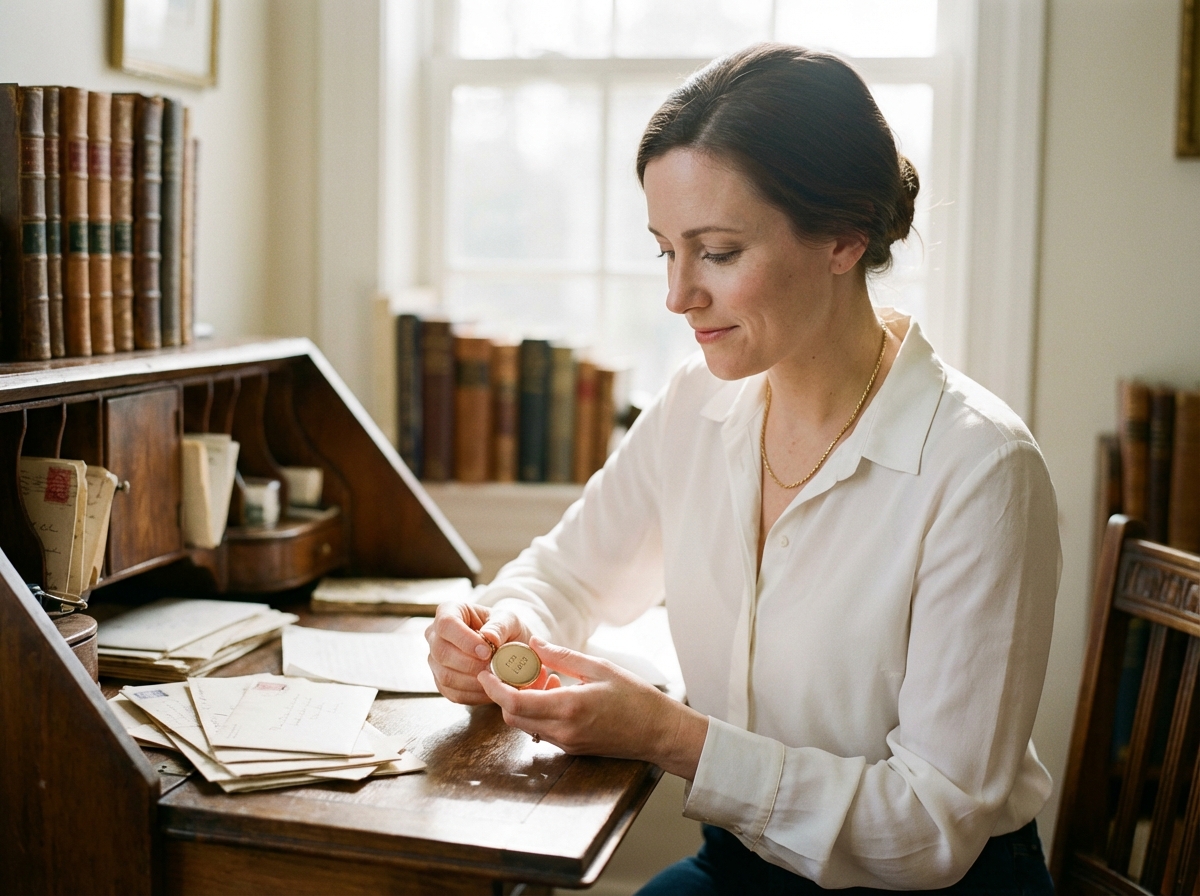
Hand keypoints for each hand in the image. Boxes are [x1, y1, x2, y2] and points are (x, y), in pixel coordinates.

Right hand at [425, 602, 552, 703]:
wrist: (506, 647)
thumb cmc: (504, 628)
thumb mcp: (509, 620)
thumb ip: (500, 626)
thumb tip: (489, 637)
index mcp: (449, 611)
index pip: (446, 624)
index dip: (464, 640)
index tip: (487, 651)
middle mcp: (435, 635)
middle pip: (441, 652)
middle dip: (470, 664)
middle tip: (494, 668)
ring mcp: (435, 660)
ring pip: (445, 675)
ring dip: (473, 681)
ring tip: (495, 679)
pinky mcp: (441, 682)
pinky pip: (452, 693)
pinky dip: (474, 694)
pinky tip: (490, 688)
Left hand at [477, 636, 708, 779]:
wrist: (658, 733)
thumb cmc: (635, 698)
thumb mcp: (599, 668)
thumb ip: (562, 656)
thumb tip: (534, 643)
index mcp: (568, 708)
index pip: (514, 704)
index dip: (494, 689)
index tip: (486, 672)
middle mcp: (563, 731)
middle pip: (513, 717)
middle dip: (505, 694)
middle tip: (515, 671)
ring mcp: (566, 743)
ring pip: (525, 725)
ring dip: (522, 703)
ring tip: (542, 679)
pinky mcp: (571, 749)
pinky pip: (542, 730)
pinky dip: (537, 712)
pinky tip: (555, 693)